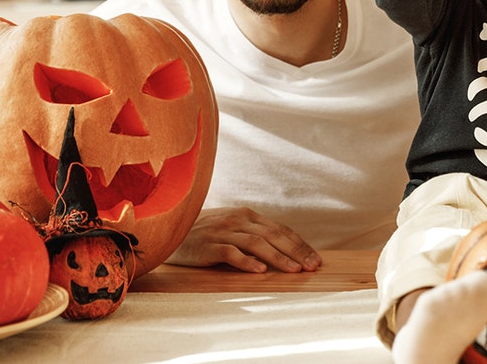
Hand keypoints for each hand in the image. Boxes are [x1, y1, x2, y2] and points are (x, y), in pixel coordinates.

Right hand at [165, 207, 322, 273]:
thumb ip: (255, 235)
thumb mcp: (233, 229)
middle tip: (313, 266)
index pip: (281, 229)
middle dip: (296, 251)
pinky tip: (261, 271)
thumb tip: (286, 251)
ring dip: (278, 257)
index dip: (300, 244)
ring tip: (294, 271)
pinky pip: (231, 253)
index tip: (316, 259)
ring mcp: (223, 231)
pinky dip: (247, 262)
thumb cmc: (206, 234)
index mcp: (248, 215)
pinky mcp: (208, 245)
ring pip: (257, 243)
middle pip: (274, 235)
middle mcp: (238, 220)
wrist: (170, 232)